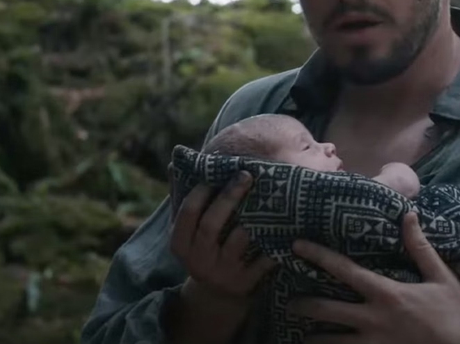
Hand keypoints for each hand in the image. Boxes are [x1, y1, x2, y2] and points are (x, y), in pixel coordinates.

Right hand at [170, 172, 275, 297]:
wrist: (216, 295)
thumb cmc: (202, 248)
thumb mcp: (186, 231)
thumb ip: (181, 199)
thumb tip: (173, 163)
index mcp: (180, 244)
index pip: (188, 213)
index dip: (201, 191)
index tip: (218, 173)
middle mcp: (199, 259)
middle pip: (211, 224)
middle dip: (229, 197)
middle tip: (246, 175)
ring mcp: (222, 272)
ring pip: (238, 240)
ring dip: (253, 218)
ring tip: (268, 195)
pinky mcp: (245, 283)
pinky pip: (262, 261)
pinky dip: (273, 245)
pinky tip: (285, 228)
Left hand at [287, 212, 459, 343]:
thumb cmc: (454, 316)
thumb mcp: (441, 277)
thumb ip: (420, 247)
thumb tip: (408, 214)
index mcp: (385, 293)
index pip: (344, 270)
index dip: (318, 256)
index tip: (296, 246)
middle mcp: (371, 319)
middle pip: (325, 310)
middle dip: (303, 305)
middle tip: (290, 302)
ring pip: (329, 342)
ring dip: (313, 338)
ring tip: (302, 335)